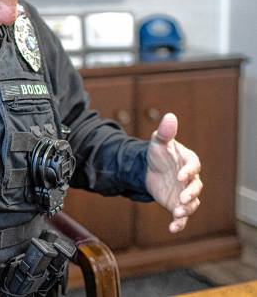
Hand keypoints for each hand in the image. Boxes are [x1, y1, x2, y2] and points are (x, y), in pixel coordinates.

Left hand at [145, 113, 202, 233]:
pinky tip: (172, 228)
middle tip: (181, 199)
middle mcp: (190, 179)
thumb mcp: (158, 142)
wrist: (148, 169)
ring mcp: (185, 193)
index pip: (193, 166)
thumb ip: (164, 132)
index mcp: (188, 162)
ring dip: (186, 210)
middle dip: (190, 194)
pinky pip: (182, 216)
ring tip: (177, 213)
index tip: (180, 176)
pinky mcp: (177, 205)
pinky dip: (179, 223)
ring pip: (192, 204)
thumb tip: (169, 116)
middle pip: (196, 188)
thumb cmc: (158, 153)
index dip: (188, 171)